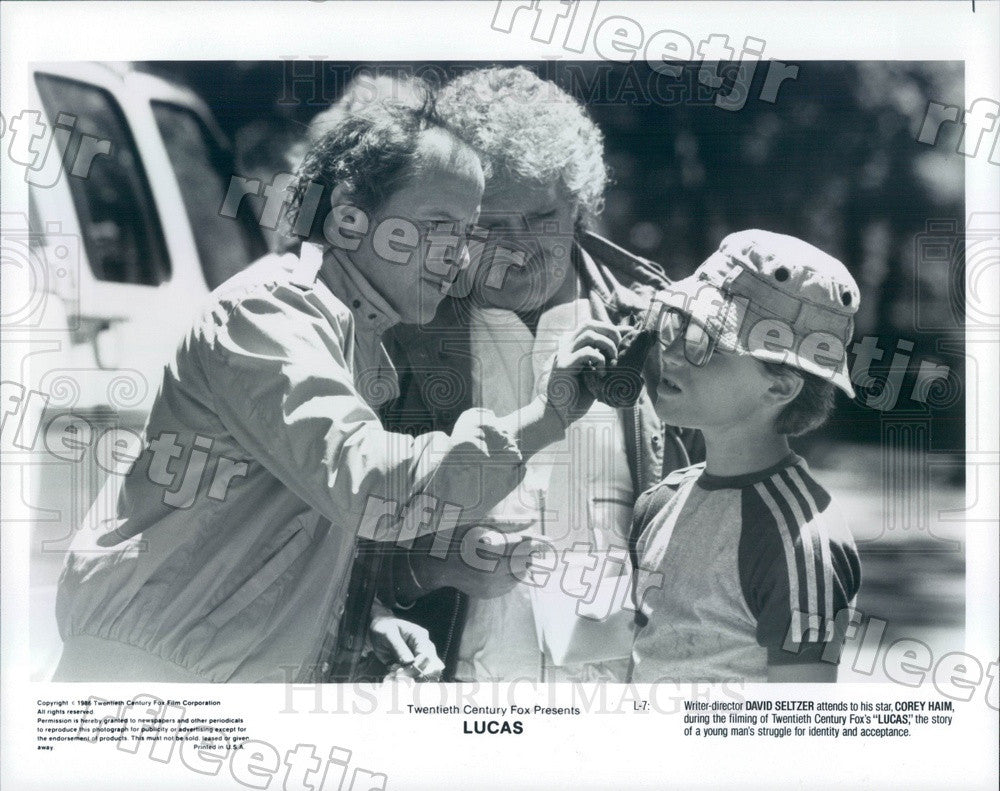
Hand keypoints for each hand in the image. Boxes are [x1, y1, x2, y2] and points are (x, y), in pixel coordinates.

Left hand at [369, 616, 443, 680]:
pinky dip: (403, 680)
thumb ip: (399, 647)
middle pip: (429, 666)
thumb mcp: (388, 634)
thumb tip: (409, 662)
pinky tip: (392, 677)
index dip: (418, 666)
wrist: (379, 631)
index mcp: (419, 636)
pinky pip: (413, 676)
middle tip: (397, 677)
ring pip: (423, 673)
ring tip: (393, 677)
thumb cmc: (384, 628)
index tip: (402, 673)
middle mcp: (423, 647)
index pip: (426, 654)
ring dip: (409, 679)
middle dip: (414, 674)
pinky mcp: (412, 665)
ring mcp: (418, 657)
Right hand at [408, 526, 541, 599]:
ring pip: (520, 575)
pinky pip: (510, 584)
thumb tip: (533, 519)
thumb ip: (509, 523)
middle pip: (525, 562)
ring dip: (521, 564)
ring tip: (509, 554)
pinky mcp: (489, 594)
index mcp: (490, 550)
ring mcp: (491, 585)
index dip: (537, 543)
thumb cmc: (458, 538)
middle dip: (529, 553)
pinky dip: (511, 574)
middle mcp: (492, 571)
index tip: (546, 540)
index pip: (524, 548)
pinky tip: (500, 566)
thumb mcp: (481, 524)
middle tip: (528, 545)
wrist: (437, 564)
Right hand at [544, 319, 620, 425]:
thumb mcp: (596, 375)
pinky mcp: (563, 366)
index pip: (591, 326)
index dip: (610, 328)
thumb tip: (626, 350)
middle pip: (589, 325)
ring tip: (612, 362)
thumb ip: (605, 361)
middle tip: (618, 349)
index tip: (626, 337)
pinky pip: (585, 352)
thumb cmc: (578, 396)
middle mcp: (567, 347)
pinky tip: (601, 373)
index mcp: (573, 347)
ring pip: (588, 335)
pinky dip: (599, 360)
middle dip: (609, 332)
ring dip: (606, 345)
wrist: (559, 413)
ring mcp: (563, 355)